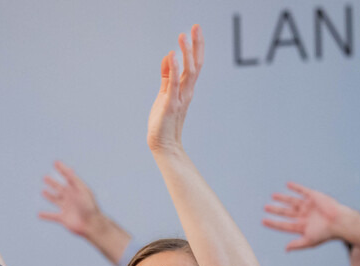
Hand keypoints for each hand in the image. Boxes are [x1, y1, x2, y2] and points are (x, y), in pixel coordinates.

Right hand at [38, 161, 103, 237]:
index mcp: (76, 190)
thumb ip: (74, 180)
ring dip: (49, 196)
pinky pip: (52, 216)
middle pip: (60, 188)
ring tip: (43, 191)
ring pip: (56, 200)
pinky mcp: (63, 218)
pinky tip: (39, 214)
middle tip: (45, 177)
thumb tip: (68, 169)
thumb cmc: (89, 207)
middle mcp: (71, 198)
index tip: (56, 162)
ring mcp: (67, 208)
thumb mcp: (82, 191)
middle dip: (53, 183)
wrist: (91, 224)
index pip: (68, 177)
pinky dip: (45, 215)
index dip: (62, 170)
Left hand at [147, 24, 203, 152]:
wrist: (163, 144)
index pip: (194, 63)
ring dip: (186, 53)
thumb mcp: (165, 93)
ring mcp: (180, 98)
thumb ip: (167, 75)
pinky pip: (174, 84)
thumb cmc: (163, 121)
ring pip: (188, 72)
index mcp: (186, 88)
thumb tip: (169, 55)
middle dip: (196, 45)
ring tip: (183, 36)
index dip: (196, 46)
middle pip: (196, 64)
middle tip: (196, 27)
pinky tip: (172, 55)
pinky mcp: (171, 104)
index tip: (195, 29)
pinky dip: (174, 69)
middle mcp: (187, 91)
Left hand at [263, 183, 349, 250]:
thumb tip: (286, 249)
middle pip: (286, 212)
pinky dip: (296, 187)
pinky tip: (288, 184)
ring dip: (283, 198)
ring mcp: (308, 206)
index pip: (284, 225)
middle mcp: (304, 215)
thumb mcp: (309, 241)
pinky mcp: (314, 197)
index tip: (263, 221)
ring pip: (292, 201)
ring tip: (273, 196)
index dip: (274, 223)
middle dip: (276, 210)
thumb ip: (297, 244)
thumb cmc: (325, 233)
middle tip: (265, 207)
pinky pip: (303, 191)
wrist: (338, 221)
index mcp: (302, 226)